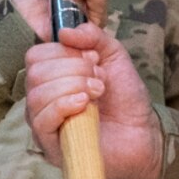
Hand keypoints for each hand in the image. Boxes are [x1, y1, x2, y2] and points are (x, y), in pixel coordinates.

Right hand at [25, 23, 163, 178]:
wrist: (143, 133)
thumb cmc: (125, 98)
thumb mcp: (113, 55)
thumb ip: (92, 36)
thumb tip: (64, 32)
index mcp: (51, 77)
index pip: (35, 56)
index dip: (63, 52)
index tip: (93, 59)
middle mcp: (41, 99)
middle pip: (35, 73)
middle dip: (71, 69)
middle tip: (98, 79)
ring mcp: (43, 123)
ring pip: (36, 96)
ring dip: (72, 86)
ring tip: (97, 92)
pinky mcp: (50, 146)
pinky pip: (41, 120)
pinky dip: (63, 105)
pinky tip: (84, 104)